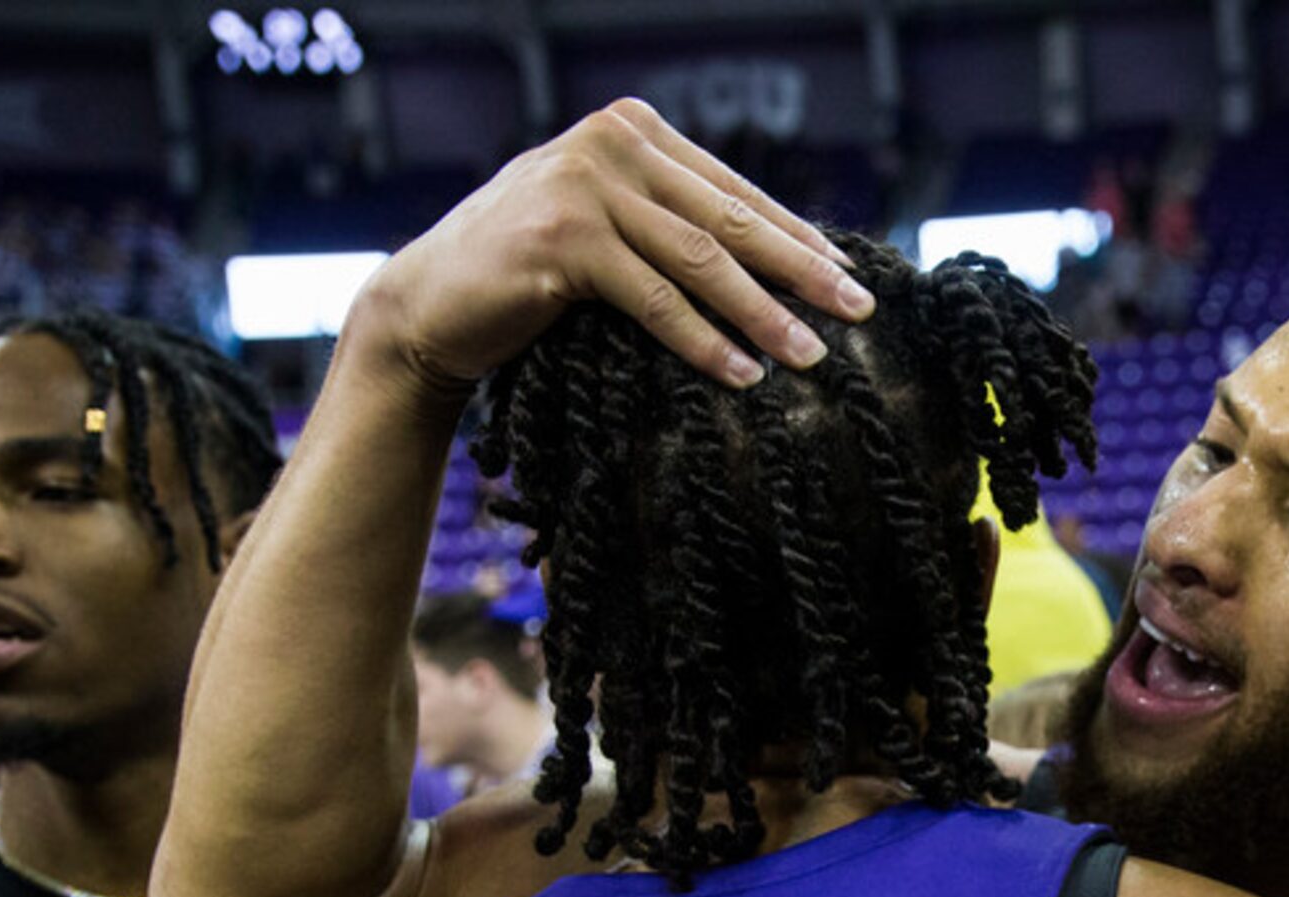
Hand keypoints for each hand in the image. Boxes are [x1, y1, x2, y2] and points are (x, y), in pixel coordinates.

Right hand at [349, 98, 874, 396]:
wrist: (430, 303)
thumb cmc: (529, 274)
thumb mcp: (607, 226)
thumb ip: (669, 219)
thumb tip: (777, 254)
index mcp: (631, 131)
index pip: (734, 191)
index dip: (797, 236)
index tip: (848, 277)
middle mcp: (611, 144)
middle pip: (729, 220)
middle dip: (802, 270)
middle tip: (858, 311)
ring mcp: (584, 187)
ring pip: (700, 260)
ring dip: (763, 314)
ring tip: (811, 355)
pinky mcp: (561, 241)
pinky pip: (654, 299)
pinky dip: (704, 341)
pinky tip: (742, 374)